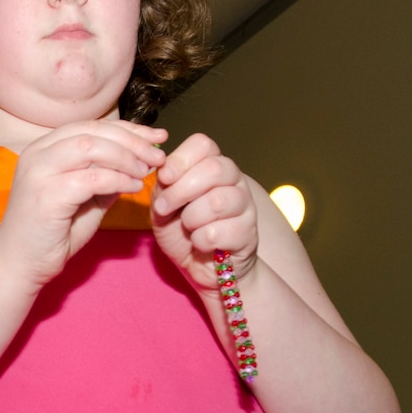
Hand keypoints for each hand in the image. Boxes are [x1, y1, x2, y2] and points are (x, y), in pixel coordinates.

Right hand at [0, 119, 166, 289]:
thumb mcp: (85, 199)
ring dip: (126, 158)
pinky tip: (133, 188)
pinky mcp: (45, 195)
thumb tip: (139, 162)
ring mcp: (39, 172)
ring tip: (147, 172)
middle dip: (132, 141)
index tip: (157, 137)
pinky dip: (118, 180)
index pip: (92, 126)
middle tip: (158, 156)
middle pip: (93, 131)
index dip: (129, 129)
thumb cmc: (51, 234)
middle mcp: (38, 153)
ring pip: (91, 148)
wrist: (20, 265)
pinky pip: (91, 179)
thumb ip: (105, 177)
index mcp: (44, 148)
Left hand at [150, 133, 259, 290]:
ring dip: (191, 218)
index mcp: (212, 166)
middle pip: (214, 168)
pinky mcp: (248, 233)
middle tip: (165, 208)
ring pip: (217, 201)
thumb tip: (163, 169)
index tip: (164, 178)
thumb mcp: (163, 206)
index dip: (180, 159)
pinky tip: (201, 243)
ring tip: (188, 228)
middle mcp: (233, 181)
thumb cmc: (182, 233)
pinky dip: (200, 240)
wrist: (200, 267)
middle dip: (181, 190)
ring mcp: (245, 206)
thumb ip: (163, 186)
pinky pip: (218, 231)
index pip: (203, 144)